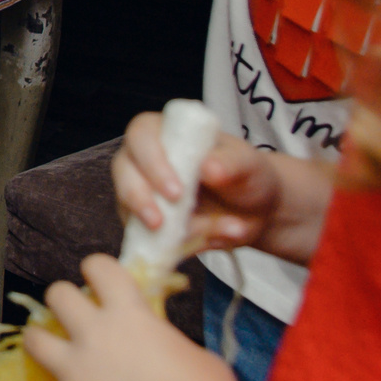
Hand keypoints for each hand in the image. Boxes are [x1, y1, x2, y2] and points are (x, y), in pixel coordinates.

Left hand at [23, 253, 251, 380]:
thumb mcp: (197, 354)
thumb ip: (168, 342)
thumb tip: (164, 349)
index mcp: (128, 315)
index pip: (99, 266)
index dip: (99, 271)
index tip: (102, 281)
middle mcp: (94, 335)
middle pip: (57, 294)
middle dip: (65, 301)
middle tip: (77, 318)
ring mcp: (74, 371)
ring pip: (33, 339)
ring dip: (41, 342)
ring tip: (50, 351)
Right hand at [114, 111, 324, 263]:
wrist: (257, 210)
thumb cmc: (247, 175)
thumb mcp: (248, 165)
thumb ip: (230, 163)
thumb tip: (208, 168)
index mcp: (165, 133)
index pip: (141, 136)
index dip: (151, 161)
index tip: (175, 191)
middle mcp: (145, 161)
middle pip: (123, 171)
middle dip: (138, 197)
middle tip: (160, 222)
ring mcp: (142, 193)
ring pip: (128, 209)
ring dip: (162, 229)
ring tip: (208, 237)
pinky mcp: (145, 225)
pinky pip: (146, 239)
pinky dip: (172, 247)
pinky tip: (205, 244)